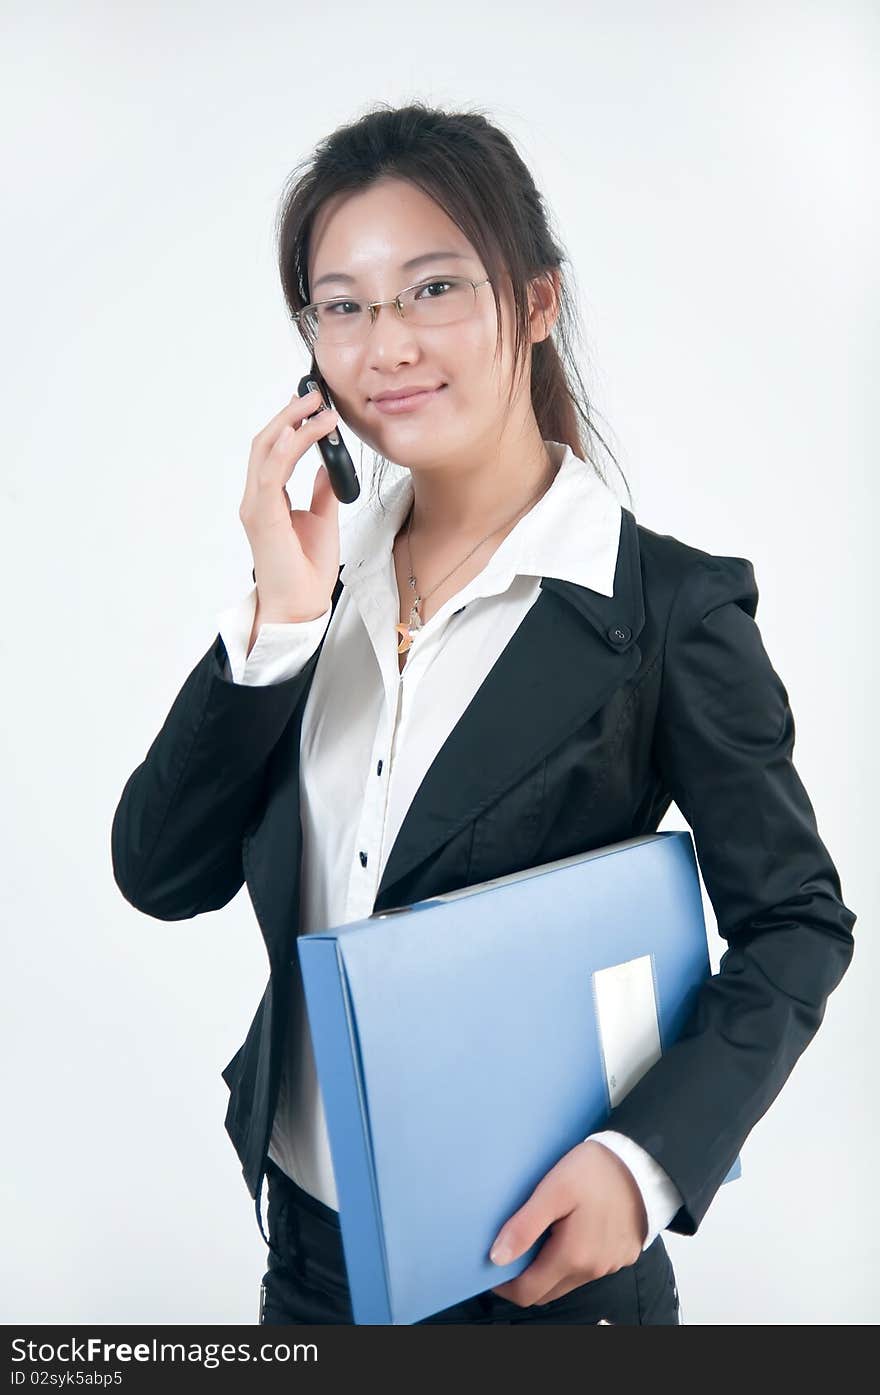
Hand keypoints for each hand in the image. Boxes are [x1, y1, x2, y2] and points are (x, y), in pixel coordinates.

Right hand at [238, 387, 341, 621]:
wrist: (300, 607)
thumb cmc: (306, 571)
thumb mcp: (323, 520)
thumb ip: (322, 491)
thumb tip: (329, 466)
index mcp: (268, 499)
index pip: (274, 450)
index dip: (291, 423)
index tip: (314, 405)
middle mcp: (257, 499)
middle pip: (266, 442)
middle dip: (290, 414)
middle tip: (316, 394)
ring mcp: (257, 507)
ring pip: (267, 451)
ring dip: (291, 424)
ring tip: (317, 407)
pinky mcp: (263, 517)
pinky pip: (272, 474)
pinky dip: (288, 449)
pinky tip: (304, 432)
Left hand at [487, 1140, 647, 1306]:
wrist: (643, 1161)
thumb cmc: (596, 1171)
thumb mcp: (553, 1190)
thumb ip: (524, 1226)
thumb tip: (496, 1258)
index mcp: (572, 1257)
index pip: (527, 1292)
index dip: (504, 1285)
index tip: (491, 1264)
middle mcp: (592, 1270)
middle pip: (546, 1292)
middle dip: (524, 1277)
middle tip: (511, 1247)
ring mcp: (610, 1265)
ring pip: (567, 1281)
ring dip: (548, 1268)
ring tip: (539, 1235)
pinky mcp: (622, 1255)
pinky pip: (589, 1268)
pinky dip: (572, 1260)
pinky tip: (568, 1231)